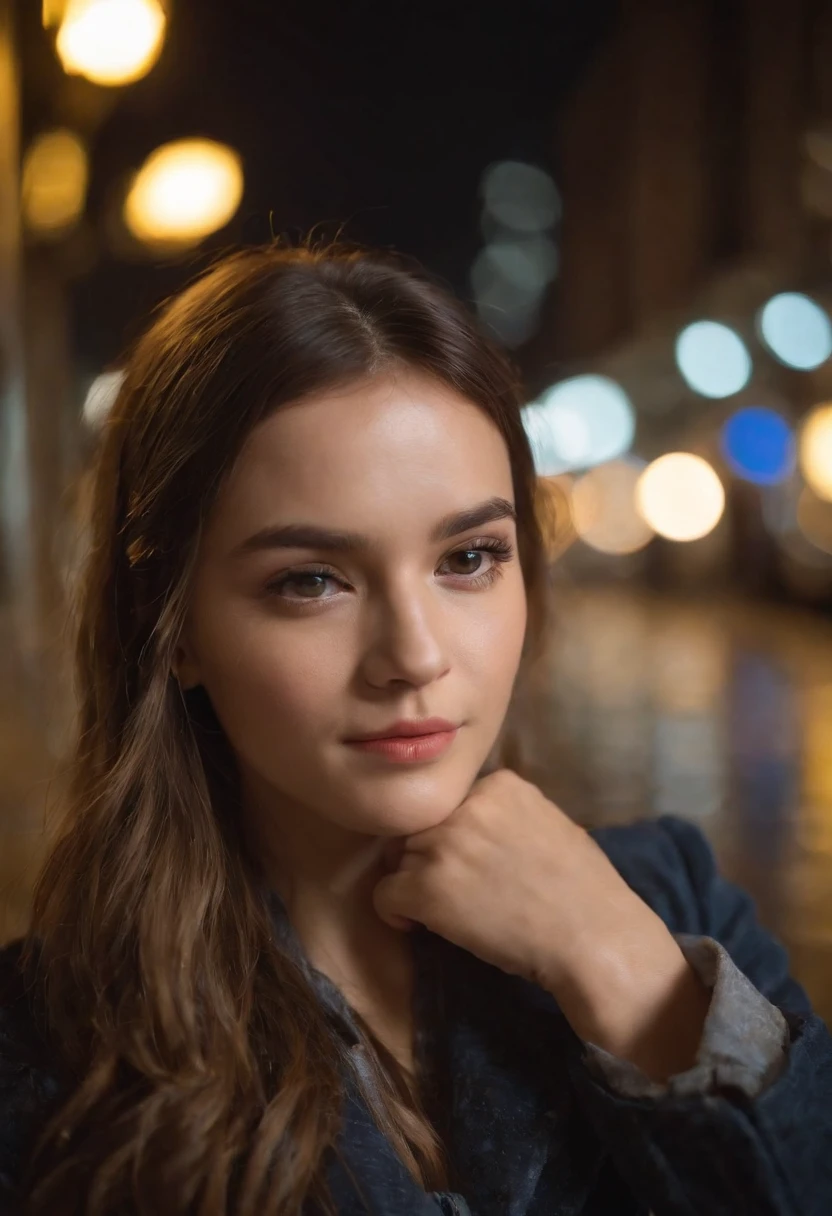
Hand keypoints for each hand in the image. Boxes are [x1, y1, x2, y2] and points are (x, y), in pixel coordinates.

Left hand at [373, 769, 710, 1078]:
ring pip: (399, 859)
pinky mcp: (425, 887)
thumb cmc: (582, 889)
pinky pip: (383, 894)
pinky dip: (396, 912)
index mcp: (498, 784)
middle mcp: (465, 805)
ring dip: (415, 884)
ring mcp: (443, 844)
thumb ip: (502, 814)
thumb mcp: (546, 823)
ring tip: (451, 911)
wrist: (593, 937)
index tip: (475, 867)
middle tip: (459, 892)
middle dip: (430, 859)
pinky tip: (422, 925)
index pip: (450, 804)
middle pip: (420, 828)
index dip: (455, 837)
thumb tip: (462, 822)